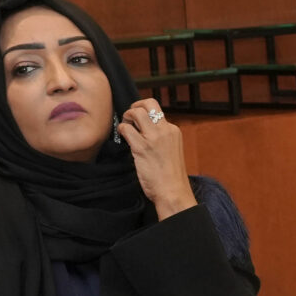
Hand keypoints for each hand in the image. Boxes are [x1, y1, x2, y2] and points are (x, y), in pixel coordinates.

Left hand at [117, 99, 194, 217]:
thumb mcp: (172, 150)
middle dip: (135, 106)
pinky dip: (122, 130)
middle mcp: (165, 130)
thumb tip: (143, 131)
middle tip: (130, 117)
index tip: (137, 120)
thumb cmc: (170, 176)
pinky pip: (126, 129)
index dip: (144, 112)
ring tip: (126, 127)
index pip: (157, 111)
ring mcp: (154, 138)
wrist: (173, 191)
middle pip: (148, 104)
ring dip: (127, 116)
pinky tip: (123, 138)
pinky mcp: (142, 147)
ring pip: (136, 112)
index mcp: (173, 131)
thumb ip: (160, 138)